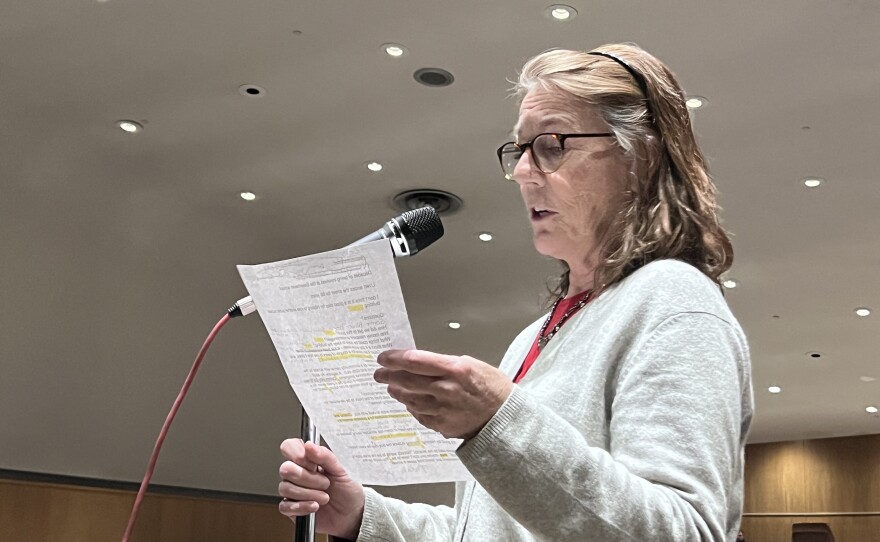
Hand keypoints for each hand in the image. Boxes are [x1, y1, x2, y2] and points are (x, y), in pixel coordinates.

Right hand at [278, 439, 364, 538]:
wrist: (351, 514)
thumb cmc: (346, 490)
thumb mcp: (341, 470)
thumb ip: (325, 456)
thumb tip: (309, 445)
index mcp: (308, 460)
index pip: (289, 447)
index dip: (296, 454)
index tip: (312, 464)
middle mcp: (297, 474)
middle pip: (286, 469)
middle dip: (308, 478)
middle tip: (325, 483)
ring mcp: (293, 491)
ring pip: (285, 488)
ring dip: (308, 494)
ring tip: (324, 497)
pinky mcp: (292, 509)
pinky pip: (285, 506)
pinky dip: (302, 506)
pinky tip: (314, 506)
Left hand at [374, 349, 513, 438]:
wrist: (505, 416)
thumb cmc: (492, 387)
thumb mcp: (471, 364)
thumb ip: (443, 363)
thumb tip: (418, 362)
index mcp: (455, 369)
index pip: (415, 361)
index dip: (394, 358)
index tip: (384, 357)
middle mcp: (447, 389)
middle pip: (407, 380)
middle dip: (388, 375)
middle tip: (379, 373)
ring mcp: (443, 409)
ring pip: (409, 399)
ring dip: (397, 392)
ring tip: (392, 387)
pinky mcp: (442, 425)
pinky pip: (419, 414)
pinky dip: (412, 407)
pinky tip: (409, 402)